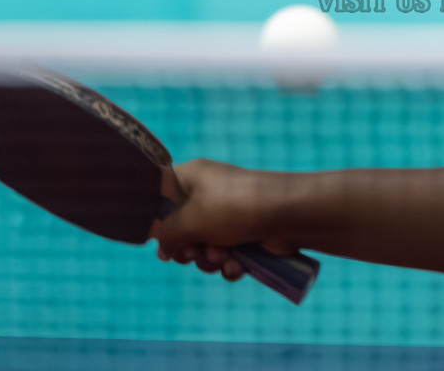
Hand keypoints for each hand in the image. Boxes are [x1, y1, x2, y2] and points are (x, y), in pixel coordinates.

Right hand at [153, 158, 299, 278]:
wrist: (288, 216)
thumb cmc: (234, 208)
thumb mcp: (189, 220)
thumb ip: (166, 235)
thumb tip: (163, 249)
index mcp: (191, 177)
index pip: (160, 194)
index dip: (155, 219)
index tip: (158, 237)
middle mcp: (207, 194)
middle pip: (179, 229)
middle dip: (186, 248)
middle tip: (193, 252)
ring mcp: (227, 216)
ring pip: (202, 247)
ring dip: (208, 259)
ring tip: (221, 256)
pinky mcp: (244, 235)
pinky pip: (224, 256)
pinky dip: (228, 264)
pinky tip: (236, 266)